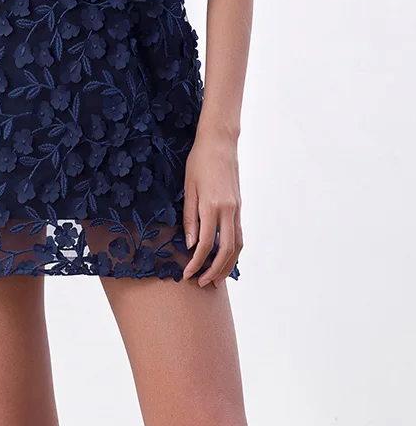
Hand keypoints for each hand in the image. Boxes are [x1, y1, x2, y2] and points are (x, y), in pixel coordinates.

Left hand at [181, 126, 242, 286]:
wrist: (220, 142)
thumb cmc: (199, 161)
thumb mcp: (188, 187)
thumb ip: (190, 217)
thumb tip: (191, 244)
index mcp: (212, 205)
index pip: (206, 244)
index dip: (196, 263)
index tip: (187, 274)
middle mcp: (228, 210)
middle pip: (225, 251)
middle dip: (214, 271)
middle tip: (201, 283)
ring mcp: (236, 209)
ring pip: (237, 246)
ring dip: (227, 265)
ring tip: (215, 279)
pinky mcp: (239, 207)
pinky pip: (239, 235)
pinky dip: (234, 251)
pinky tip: (225, 259)